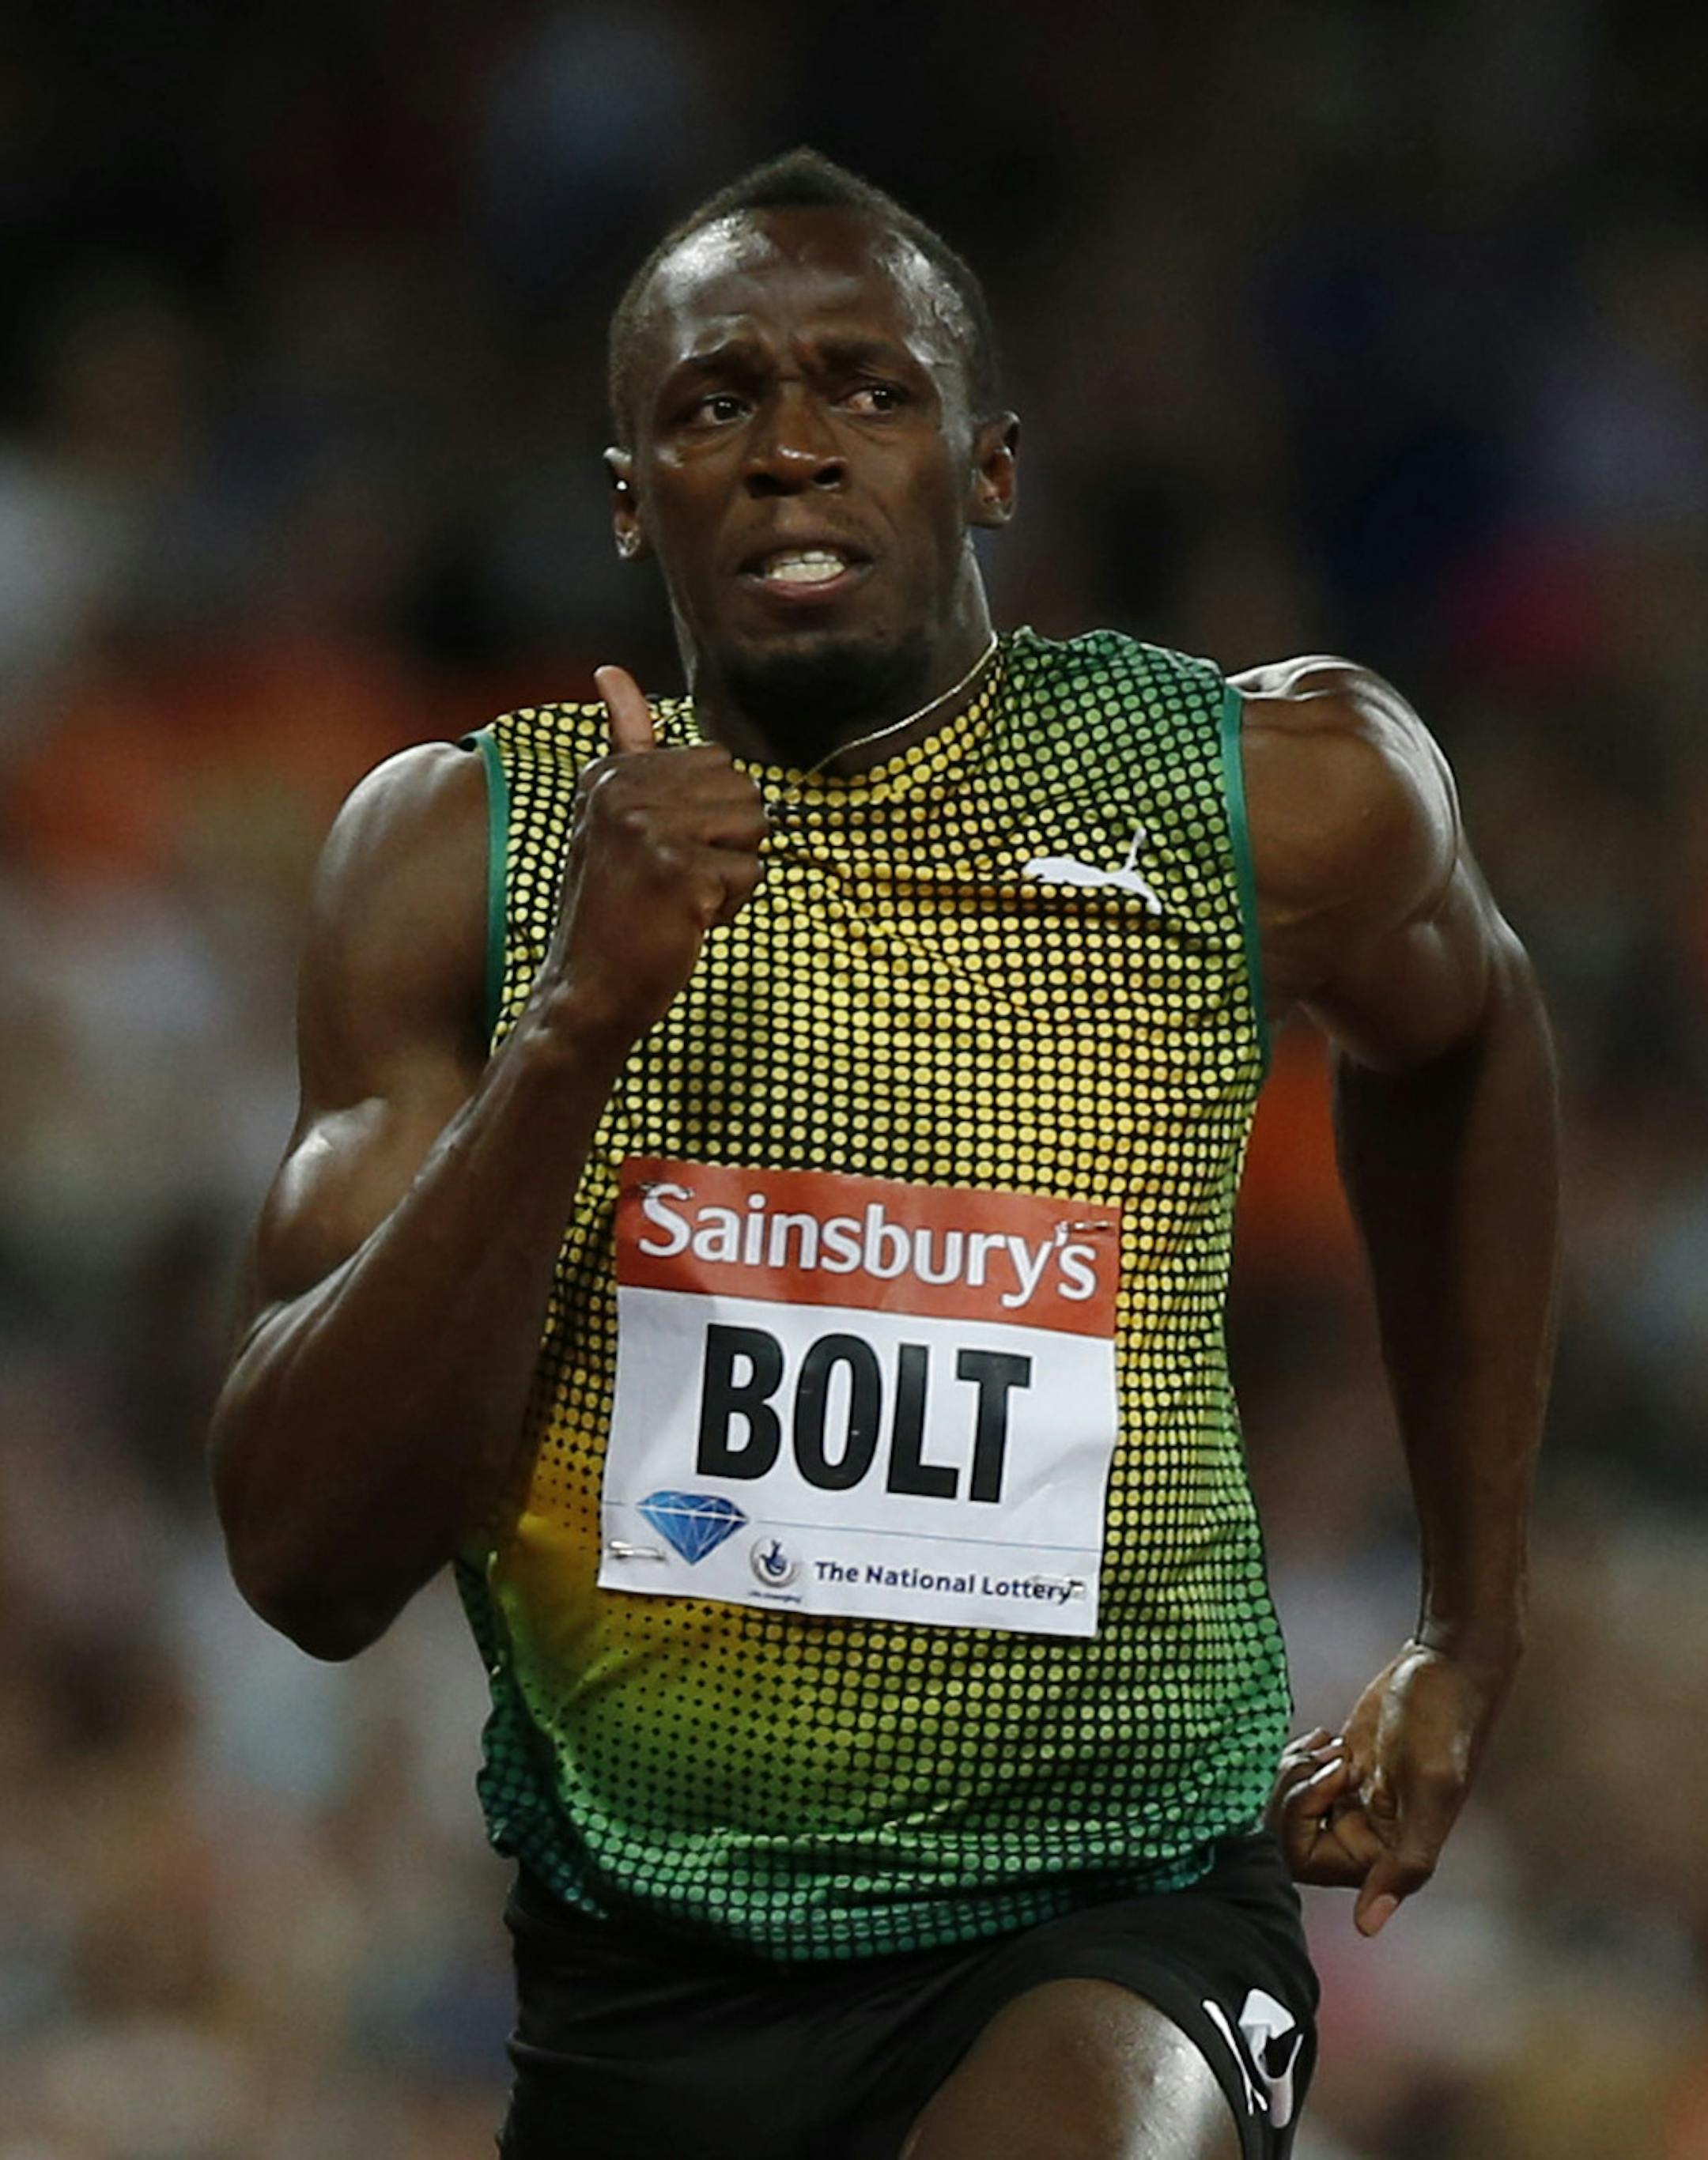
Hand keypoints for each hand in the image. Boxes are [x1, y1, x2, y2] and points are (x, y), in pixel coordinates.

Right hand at [547, 666, 768, 1040]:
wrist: (586, 992)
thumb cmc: (608, 910)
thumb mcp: (606, 818)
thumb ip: (624, 742)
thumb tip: (611, 670)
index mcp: (610, 772)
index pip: (715, 762)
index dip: (706, 817)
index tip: (658, 854)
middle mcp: (625, 790)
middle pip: (743, 789)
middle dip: (727, 841)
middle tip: (673, 881)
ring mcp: (651, 829)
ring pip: (754, 827)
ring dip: (731, 873)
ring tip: (680, 898)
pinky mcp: (681, 871)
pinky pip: (752, 874)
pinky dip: (729, 908)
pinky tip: (684, 923)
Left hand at [1267, 1639, 1513, 1935]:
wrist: (1447, 1668)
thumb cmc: (1445, 1725)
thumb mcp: (1431, 1791)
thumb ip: (1405, 1863)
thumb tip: (1366, 1929)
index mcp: (1384, 1852)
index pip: (1304, 1864)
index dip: (1301, 1821)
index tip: (1332, 1777)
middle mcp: (1365, 1834)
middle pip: (1286, 1838)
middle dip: (1291, 1793)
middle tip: (1324, 1757)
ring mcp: (1350, 1800)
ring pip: (1288, 1807)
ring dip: (1294, 1772)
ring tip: (1327, 1746)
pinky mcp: (1343, 1767)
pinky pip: (1297, 1781)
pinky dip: (1298, 1755)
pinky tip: (1326, 1735)